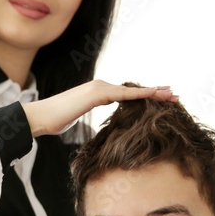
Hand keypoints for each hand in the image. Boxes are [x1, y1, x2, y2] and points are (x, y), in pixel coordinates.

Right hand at [23, 80, 177, 136]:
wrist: (40, 116)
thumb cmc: (53, 121)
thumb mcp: (75, 119)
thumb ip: (87, 118)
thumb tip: (93, 129)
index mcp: (97, 93)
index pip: (126, 94)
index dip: (144, 96)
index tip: (160, 99)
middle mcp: (100, 87)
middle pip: (133, 89)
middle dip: (155, 92)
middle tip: (174, 95)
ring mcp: (99, 88)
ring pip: (133, 90)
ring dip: (155, 92)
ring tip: (172, 95)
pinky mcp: (98, 93)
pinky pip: (125, 94)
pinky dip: (142, 94)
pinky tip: (156, 95)